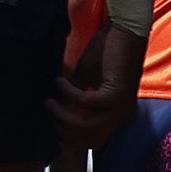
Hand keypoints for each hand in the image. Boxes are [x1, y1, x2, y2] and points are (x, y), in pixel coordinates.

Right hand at [49, 20, 144, 149]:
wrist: (123, 31)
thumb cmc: (104, 54)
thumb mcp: (85, 82)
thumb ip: (73, 100)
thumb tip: (51, 114)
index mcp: (118, 115)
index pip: (93, 140)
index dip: (70, 138)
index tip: (49, 125)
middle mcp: (123, 115)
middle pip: (90, 139)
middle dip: (63, 129)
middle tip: (47, 111)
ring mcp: (122, 107)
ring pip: (87, 126)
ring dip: (62, 115)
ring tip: (48, 101)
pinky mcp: (117, 94)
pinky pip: (86, 103)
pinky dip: (69, 94)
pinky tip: (60, 82)